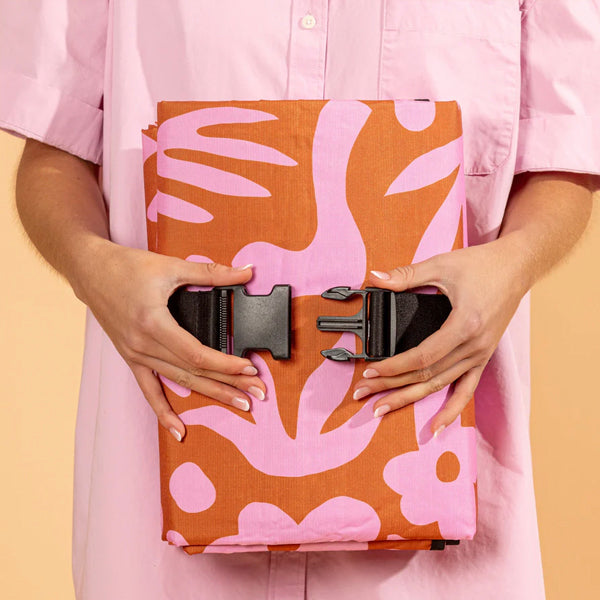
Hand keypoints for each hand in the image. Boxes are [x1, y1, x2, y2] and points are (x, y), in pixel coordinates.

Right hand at [70, 238, 265, 441]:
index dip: (226, 364)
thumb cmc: (126, 267)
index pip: (197, 354)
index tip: (250, 369)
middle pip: (194, 372)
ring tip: (238, 404)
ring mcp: (136, 355)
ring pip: (180, 382)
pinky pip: (149, 390)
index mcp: (154, 323)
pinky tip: (179, 430)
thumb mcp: (171, 267)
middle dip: (229, 384)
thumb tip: (247, 272)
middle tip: (257, 394)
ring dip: (211, 394)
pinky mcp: (131, 358)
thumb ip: (212, 273)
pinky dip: (163, 412)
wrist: (89, 270)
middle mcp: (144, 345)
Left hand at [352, 238, 528, 435]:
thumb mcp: (441, 265)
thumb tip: (375, 277)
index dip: (393, 367)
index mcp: (464, 325)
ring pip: (440, 385)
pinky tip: (435, 428)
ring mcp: (479, 355)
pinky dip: (450, 411)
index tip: (370, 371)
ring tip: (381, 408)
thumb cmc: (482, 265)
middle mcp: (474, 346)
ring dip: (409, 399)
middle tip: (363, 394)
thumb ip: (406, 276)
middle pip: (426, 375)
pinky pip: (465, 390)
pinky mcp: (482, 357)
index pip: (422, 356)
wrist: (517, 267)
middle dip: (391, 386)